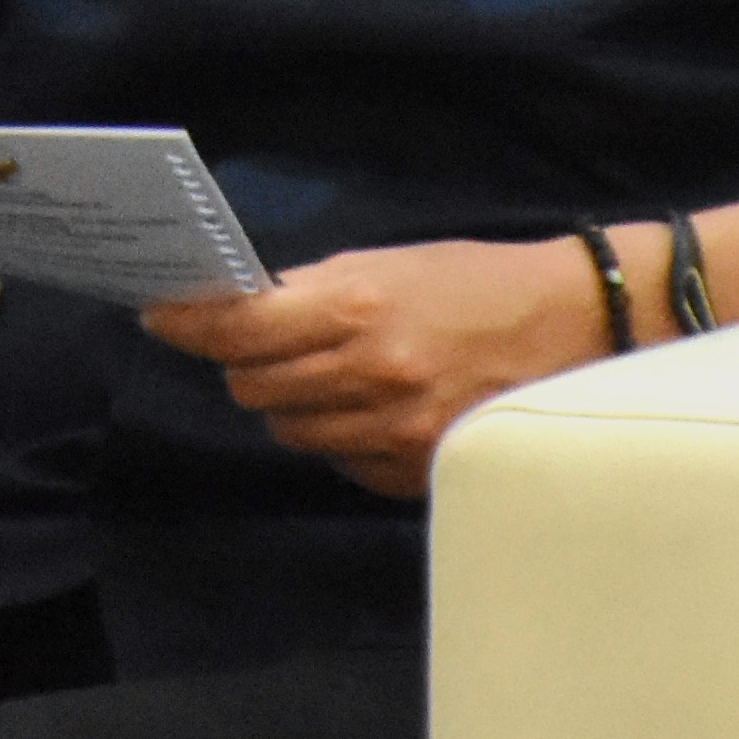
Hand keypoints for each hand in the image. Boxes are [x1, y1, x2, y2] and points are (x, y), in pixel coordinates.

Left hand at [142, 236, 612, 496]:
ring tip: (332, 371)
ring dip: (292, 402)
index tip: (161, 312)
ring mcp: (395, 436)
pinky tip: (375, 405)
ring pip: (291, 430)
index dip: (188, 323)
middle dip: (246, 364)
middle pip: (251, 389)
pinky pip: (340, 460)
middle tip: (264, 341)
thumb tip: (238, 307)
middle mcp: (370, 379)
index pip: (237, 331)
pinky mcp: (417, 474)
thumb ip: (313, 290)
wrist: (577, 327)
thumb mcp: (389, 264)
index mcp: (357, 313)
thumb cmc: (475, 282)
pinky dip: (340, 434)